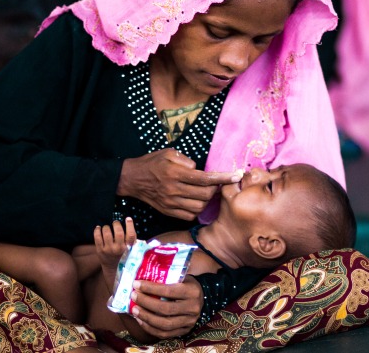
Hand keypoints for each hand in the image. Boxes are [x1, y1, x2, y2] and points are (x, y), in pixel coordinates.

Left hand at [93, 217, 136, 269]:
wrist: (113, 268)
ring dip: (107, 227)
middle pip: (118, 232)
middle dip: (116, 224)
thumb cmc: (124, 255)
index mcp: (129, 248)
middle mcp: (119, 248)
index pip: (131, 235)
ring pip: (107, 233)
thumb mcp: (132, 248)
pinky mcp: (100, 250)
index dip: (130, 225)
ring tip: (107, 227)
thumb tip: (129, 220)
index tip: (128, 219)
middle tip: (115, 223)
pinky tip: (98, 228)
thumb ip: (132, 238)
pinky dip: (97, 231)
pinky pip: (97, 238)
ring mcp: (109, 249)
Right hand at [117, 148, 241, 220]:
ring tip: (207, 192)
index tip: (236, 176)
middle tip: (218, 183)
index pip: (205, 178)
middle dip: (216, 189)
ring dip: (208, 200)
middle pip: (205, 194)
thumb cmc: (153, 162)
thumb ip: (187, 160)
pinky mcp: (168, 211)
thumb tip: (200, 170)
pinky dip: (197, 210)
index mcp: (176, 173)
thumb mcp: (169, 153)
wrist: (132, 179)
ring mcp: (171, 203)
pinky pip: (190, 215)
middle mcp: (174, 189)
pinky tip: (196, 201)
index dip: (223, 178)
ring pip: (200, 207)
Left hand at [129, 275, 203, 338]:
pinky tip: (141, 320)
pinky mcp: (184, 331)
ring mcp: (189, 321)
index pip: (169, 291)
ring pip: (164, 324)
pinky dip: (150, 328)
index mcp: (192, 291)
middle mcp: (193, 308)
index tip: (137, 284)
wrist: (200, 298)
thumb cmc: (187, 285)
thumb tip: (143, 276)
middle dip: (146, 302)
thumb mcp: (182, 277)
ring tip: (134, 310)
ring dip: (146, 317)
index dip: (151, 288)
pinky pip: (164, 334)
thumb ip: (167, 277)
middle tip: (134, 296)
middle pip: (165, 309)